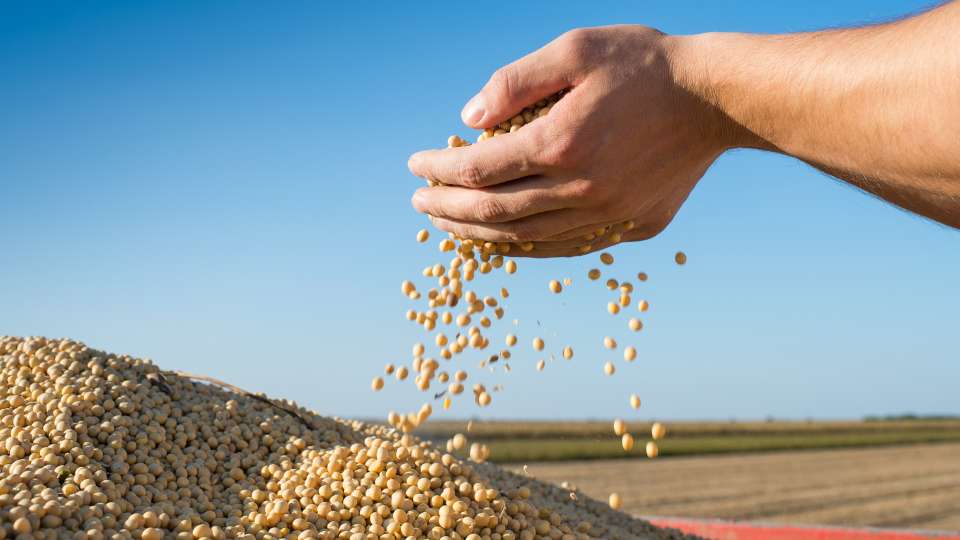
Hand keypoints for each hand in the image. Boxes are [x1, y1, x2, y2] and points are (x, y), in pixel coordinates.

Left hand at [407, 25, 752, 256]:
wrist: (716, 98)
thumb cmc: (644, 65)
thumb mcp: (574, 49)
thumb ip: (514, 82)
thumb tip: (467, 119)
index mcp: (559, 143)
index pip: (476, 169)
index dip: (438, 169)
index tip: (415, 166)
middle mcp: (579, 189)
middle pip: (492, 211)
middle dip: (446, 209)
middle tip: (420, 203)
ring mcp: (606, 215)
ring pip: (524, 238)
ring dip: (477, 234)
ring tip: (448, 226)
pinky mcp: (630, 228)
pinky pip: (563, 249)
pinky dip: (524, 248)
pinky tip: (503, 241)